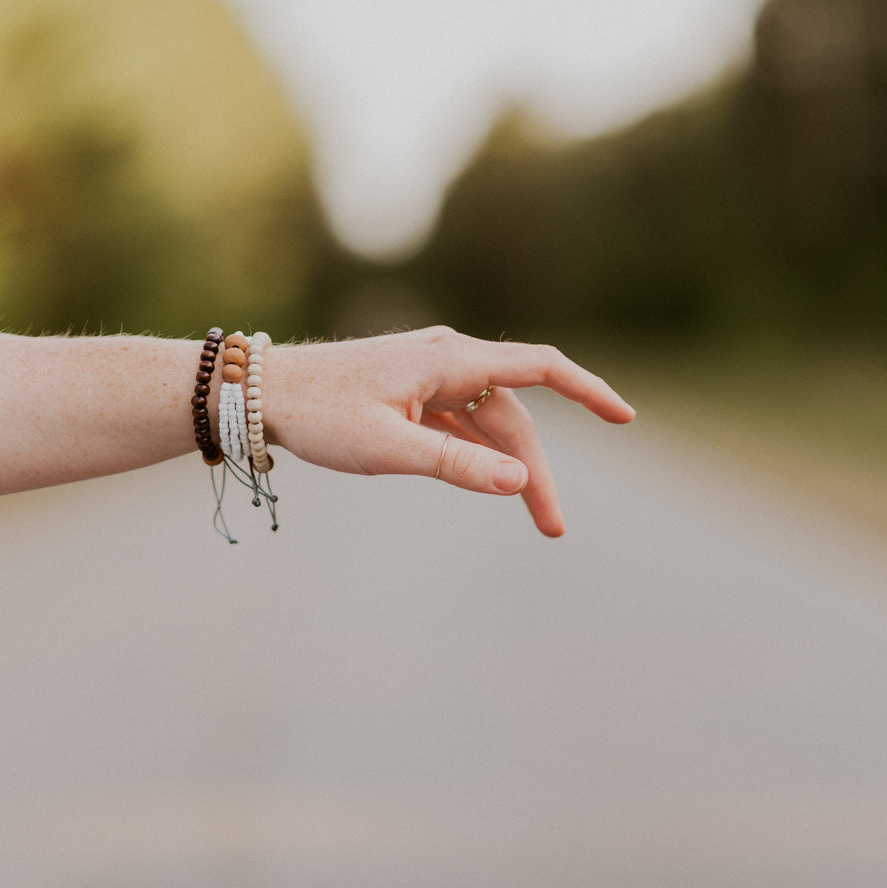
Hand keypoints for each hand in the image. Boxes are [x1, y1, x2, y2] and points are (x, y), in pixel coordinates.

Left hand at [260, 326, 634, 536]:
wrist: (261, 392)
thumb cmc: (320, 413)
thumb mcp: (388, 446)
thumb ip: (454, 462)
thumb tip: (517, 482)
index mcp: (449, 360)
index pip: (540, 368)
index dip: (588, 390)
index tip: (625, 417)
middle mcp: (448, 359)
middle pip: (514, 415)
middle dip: (536, 470)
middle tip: (552, 528)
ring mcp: (430, 375)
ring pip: (488, 422)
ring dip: (507, 466)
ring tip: (531, 516)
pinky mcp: (412, 392)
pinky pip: (461, 421)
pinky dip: (478, 452)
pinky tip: (487, 479)